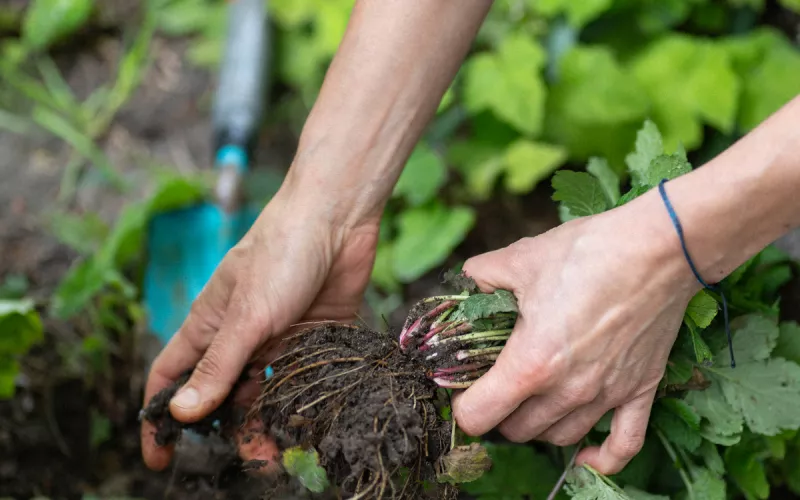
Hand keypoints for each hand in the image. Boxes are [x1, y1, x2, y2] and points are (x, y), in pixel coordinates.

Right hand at [141, 183, 378, 470]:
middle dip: (229, 429)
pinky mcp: (317, 337)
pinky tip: (312, 421)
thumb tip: (180, 413)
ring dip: (271, 421)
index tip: (159, 457)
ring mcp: (280, 337)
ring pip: (267, 391)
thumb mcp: (247, 315)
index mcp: (210, 325)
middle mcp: (242, 336)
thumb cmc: (281, 253)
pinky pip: (305, 377)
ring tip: (283, 450)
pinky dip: (305, 400)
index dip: (159, 417)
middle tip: (251, 459)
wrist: (339, 218)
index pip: (171, 376)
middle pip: (224, 394)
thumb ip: (218, 365)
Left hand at [451, 192, 699, 474]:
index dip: (462, 405)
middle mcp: (567, 390)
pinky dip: (601, 458)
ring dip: (539, 425)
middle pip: (516, 431)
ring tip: (532, 400)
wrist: (659, 248)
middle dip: (498, 413)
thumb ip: (481, 277)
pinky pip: (623, 446)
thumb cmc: (588, 252)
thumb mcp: (520, 258)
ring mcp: (606, 395)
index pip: (479, 416)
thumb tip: (465, 284)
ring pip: (559, 437)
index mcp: (531, 362)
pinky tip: (584, 455)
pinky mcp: (640, 391)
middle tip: (496, 385)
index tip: (463, 388)